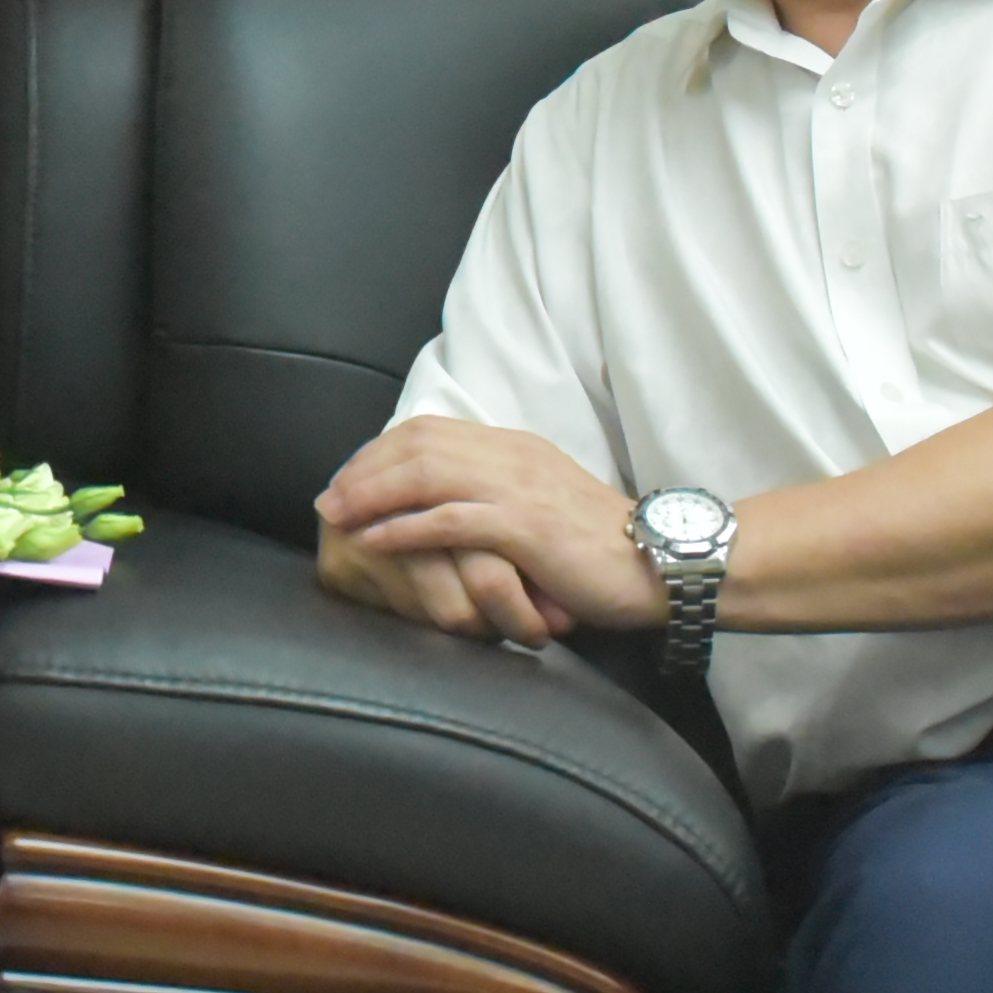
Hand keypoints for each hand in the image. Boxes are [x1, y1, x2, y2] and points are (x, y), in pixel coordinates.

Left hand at [312, 419, 660, 649]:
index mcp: (513, 447)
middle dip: (364, 470)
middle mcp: (511, 457)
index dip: (381, 452)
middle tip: (329, 498)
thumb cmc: (600, 548)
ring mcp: (518, 489)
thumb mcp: (542, 506)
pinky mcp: (525, 527)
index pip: (430, 431)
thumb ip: (499, 498)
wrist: (662, 561)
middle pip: (417, 445)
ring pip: (425, 475)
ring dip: (372, 495)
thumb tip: (449, 510)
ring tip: (338, 517)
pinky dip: (404, 529)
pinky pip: (450, 521)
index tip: (349, 478)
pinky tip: (375, 540)